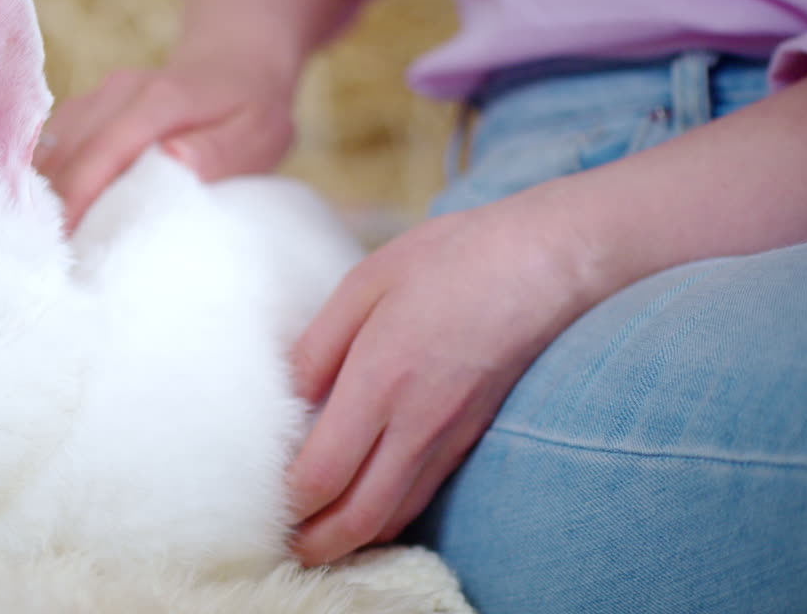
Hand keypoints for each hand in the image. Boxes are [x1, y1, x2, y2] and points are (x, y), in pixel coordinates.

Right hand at [35, 45, 296, 230]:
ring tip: (47, 245)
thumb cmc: (250, 111)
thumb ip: (218, 150)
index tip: (66, 240)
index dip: (80, 195)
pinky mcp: (87, 107)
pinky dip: (48, 181)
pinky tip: (51, 215)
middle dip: (54, 206)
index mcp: (161, 101)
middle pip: (68, 152)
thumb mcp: (257, 134)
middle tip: (52, 260)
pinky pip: (53, 145)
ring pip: (53, 148)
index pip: (106, 148)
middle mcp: (120, 92)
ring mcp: (99, 96)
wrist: (234, 62)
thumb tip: (175, 159)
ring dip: (46, 196)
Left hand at [285, 191, 604, 564]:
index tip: (260, 501)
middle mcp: (418, 423)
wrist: (546, 262)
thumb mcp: (365, 283)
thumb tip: (288, 398)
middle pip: (359, 518)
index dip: (289, 502)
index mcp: (381, 380)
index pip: (324, 473)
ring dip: (349, 537)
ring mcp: (450, 437)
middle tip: (282, 547)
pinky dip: (385, 514)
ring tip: (313, 534)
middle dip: (315, 545)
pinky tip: (363, 504)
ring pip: (393, 516)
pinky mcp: (471, 438)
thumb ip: (319, 346)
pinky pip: (420, 496)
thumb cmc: (451, 260)